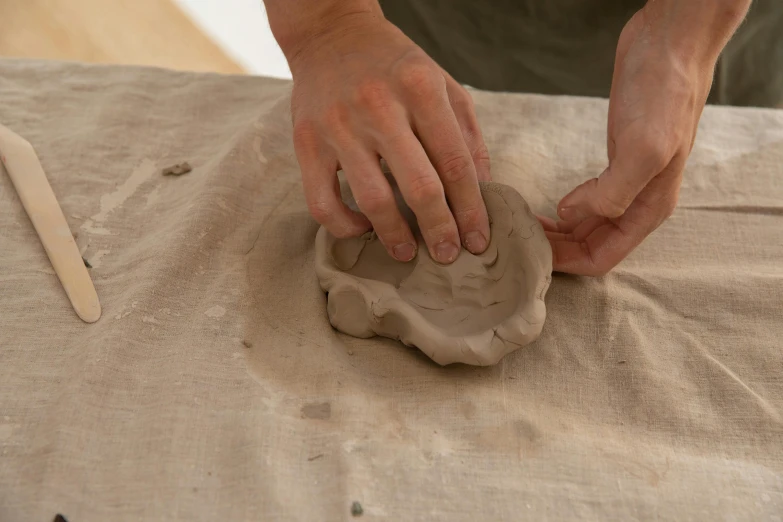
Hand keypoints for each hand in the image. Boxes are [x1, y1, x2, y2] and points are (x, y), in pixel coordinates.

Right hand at [286, 12, 490, 263]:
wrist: (331, 34)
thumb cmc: (395, 65)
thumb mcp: (442, 83)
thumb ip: (466, 134)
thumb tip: (482, 190)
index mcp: (420, 88)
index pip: (455, 162)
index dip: (471, 209)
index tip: (478, 239)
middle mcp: (379, 105)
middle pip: (419, 186)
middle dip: (440, 230)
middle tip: (448, 255)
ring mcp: (338, 125)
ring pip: (372, 198)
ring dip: (394, 236)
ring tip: (408, 253)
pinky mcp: (306, 141)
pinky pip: (322, 200)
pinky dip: (344, 225)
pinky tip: (362, 227)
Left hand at [540, 1, 747, 275]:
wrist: (669, 45)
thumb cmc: (662, 96)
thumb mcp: (643, 149)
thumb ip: (612, 193)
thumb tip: (570, 216)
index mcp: (649, 208)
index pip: (604, 257)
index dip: (567, 262)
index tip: (531, 255)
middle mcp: (638, 202)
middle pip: (591, 245)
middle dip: (556, 249)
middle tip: (516, 241)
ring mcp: (625, 181)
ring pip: (586, 225)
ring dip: (555, 232)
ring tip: (520, 227)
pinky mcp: (613, 162)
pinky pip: (585, 200)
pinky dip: (561, 209)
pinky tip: (538, 205)